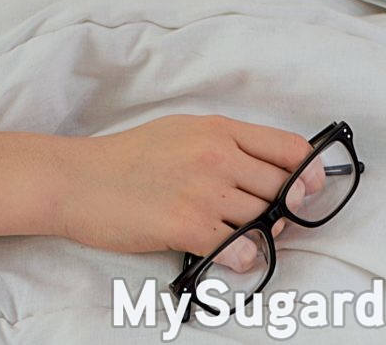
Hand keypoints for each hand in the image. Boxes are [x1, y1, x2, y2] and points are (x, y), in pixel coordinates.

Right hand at [55, 114, 313, 265]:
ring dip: (264, 235)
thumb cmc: (127, 157)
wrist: (75, 179)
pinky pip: (239, 247)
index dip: (309, 173)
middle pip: (283, 188)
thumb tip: (268, 168)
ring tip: (243, 237)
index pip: (289, 148)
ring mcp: (203, 190)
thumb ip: (226, 144)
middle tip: (271, 221)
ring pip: (264, 219)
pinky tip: (231, 254)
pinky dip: (244, 257)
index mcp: (219, 129)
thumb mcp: (183, 130)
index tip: (310, 189)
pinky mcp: (185, 225)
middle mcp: (217, 155)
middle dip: (285, 209)